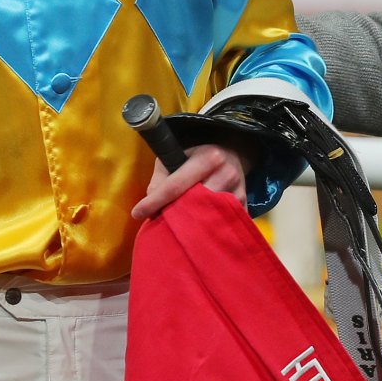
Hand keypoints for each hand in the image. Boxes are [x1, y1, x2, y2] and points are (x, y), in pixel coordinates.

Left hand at [130, 143, 250, 219]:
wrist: (232, 150)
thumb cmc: (197, 153)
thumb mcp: (175, 154)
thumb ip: (160, 178)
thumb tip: (151, 209)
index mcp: (208, 157)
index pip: (176, 185)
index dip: (154, 201)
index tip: (137, 214)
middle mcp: (226, 173)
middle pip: (193, 203)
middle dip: (174, 215)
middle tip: (158, 223)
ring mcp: (238, 191)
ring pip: (208, 216)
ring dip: (191, 224)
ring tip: (177, 228)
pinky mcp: (244, 205)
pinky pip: (222, 222)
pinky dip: (208, 227)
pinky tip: (198, 230)